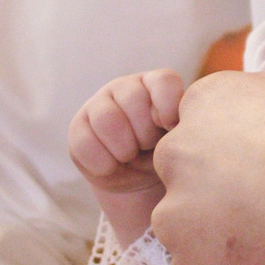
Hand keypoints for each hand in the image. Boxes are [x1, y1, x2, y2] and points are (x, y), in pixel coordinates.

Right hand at [69, 70, 185, 242]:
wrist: (141, 184)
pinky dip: (103, 163)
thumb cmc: (170, 156)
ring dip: (123, 147)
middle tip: (149, 147)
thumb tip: (179, 126)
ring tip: (131, 156)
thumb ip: (187, 124)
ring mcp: (98, 104)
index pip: (164, 81)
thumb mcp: (184, 140)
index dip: (169, 108)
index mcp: (157, 84)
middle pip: (133, 99)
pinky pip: (85, 143)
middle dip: (145, 134)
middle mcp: (127, 87)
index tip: (172, 130)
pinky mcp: (78, 127)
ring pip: (107, 119)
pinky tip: (113, 166)